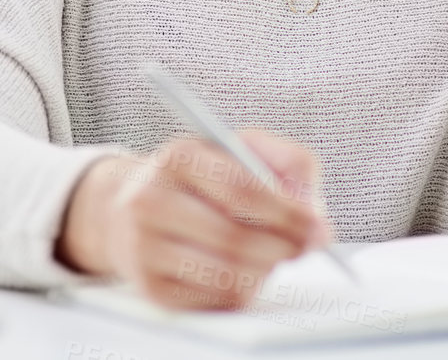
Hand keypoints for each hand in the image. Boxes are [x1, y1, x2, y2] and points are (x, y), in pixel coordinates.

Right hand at [55, 130, 334, 310]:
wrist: (130, 206)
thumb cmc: (200, 177)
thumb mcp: (241, 149)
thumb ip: (288, 164)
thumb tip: (312, 211)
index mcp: (178, 157)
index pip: (241, 190)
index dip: (287, 212)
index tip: (317, 225)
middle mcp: (151, 200)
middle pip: (233, 238)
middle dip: (283, 247)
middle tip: (308, 246)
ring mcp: (145, 248)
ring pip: (226, 275)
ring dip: (265, 270)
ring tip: (275, 255)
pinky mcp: (151, 288)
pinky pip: (214, 300)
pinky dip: (243, 289)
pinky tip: (245, 270)